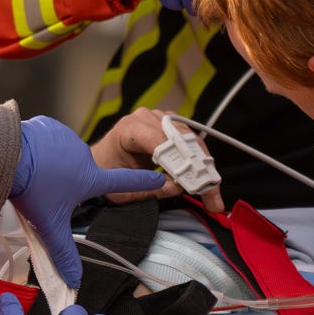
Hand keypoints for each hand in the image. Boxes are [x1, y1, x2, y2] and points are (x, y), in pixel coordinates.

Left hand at [12, 116, 165, 286]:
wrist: (7, 156)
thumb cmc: (33, 191)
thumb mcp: (50, 227)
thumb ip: (64, 253)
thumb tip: (75, 281)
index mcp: (89, 178)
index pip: (122, 182)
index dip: (142, 183)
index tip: (160, 178)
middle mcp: (84, 155)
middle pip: (79, 173)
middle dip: (66, 182)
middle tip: (45, 190)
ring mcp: (67, 137)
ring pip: (62, 156)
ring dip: (52, 164)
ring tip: (33, 173)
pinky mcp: (50, 126)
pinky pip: (48, 140)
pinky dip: (40, 148)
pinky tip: (28, 156)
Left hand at [89, 108, 224, 211]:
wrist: (102, 159)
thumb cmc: (107, 170)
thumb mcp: (122, 188)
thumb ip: (149, 188)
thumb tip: (176, 187)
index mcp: (129, 128)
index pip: (161, 142)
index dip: (181, 162)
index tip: (196, 183)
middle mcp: (146, 118)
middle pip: (181, 140)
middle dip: (199, 169)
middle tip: (211, 197)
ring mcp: (159, 118)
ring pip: (190, 140)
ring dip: (204, 166)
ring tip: (211, 192)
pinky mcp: (169, 125)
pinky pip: (190, 141)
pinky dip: (199, 160)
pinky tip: (205, 180)